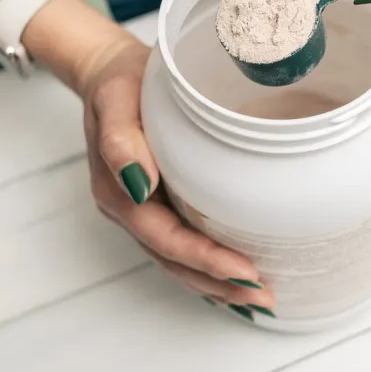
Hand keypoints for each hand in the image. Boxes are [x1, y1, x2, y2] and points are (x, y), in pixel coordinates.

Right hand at [78, 36, 274, 311]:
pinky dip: (206, 266)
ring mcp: (141, 210)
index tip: (245, 272)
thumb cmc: (117, 83)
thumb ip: (121, 141)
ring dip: (215, 283)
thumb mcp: (115, 99)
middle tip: (264, 299)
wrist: (106, 73)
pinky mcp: (157, 203)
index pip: (166, 238)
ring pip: (178, 260)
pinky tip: (230, 277)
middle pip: (175, 260)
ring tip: (255, 299)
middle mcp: (130, 209)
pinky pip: (180, 244)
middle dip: (218, 283)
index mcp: (119, 192)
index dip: (205, 259)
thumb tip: (139, 185)